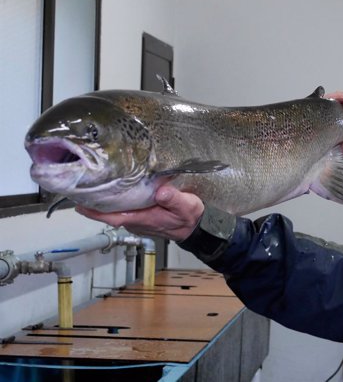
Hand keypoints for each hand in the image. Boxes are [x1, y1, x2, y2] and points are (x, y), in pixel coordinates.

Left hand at [75, 186, 204, 241]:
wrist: (194, 227)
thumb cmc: (189, 217)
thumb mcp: (187, 206)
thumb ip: (174, 199)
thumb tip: (161, 191)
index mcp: (142, 218)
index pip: (112, 216)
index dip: (94, 212)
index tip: (79, 203)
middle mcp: (135, 220)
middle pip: (108, 213)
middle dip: (93, 202)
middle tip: (80, 186)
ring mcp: (136, 219)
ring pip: (113, 211)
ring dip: (102, 201)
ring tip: (92, 184)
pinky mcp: (139, 215)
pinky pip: (121, 209)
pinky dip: (113, 201)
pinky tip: (111, 189)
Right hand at [327, 91, 342, 173]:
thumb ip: (335, 143)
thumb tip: (321, 140)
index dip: (333, 96)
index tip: (322, 101)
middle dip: (330, 100)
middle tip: (319, 106)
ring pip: (342, 104)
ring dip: (332, 106)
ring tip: (321, 111)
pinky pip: (342, 111)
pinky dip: (334, 111)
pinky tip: (326, 118)